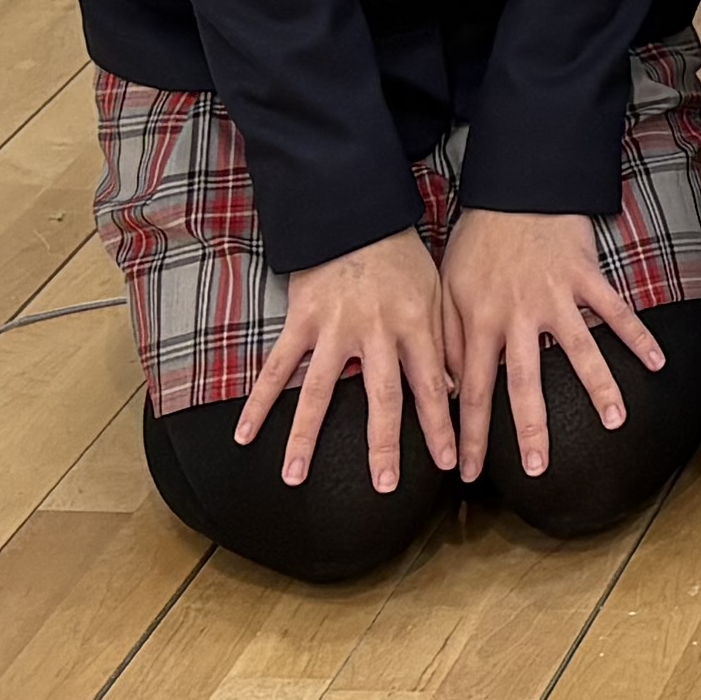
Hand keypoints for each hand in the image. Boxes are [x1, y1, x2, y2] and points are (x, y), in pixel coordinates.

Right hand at [234, 227, 460, 494]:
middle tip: (384, 486)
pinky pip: (276, 367)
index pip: (433, 384)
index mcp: (415, 323)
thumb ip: (443, 342)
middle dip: (383, 444)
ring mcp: (334, 327)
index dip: (441, 425)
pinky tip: (245, 436)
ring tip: (294, 478)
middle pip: (381, 396)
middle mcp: (375, 329)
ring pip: (319, 391)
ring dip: (305, 437)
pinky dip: (259, 402)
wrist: (356, 213)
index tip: (449, 464)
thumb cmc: (402, 257)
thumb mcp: (435, 292)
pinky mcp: (300, 320)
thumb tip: (455, 391)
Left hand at [441, 200, 662, 481]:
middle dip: (531, 428)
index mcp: (481, 321)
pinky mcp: (585, 275)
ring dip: (600, 388)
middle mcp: (519, 314)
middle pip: (525, 382)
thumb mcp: (448, 288)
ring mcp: (556, 295)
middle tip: (538, 469)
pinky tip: (658, 362)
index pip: (472, 391)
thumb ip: (451, 340)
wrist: (515, 187)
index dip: (470, 435)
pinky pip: (615, 309)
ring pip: (580, 350)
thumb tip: (449, 391)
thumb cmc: (478, 239)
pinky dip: (638, 335)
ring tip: (616, 422)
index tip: (465, 473)